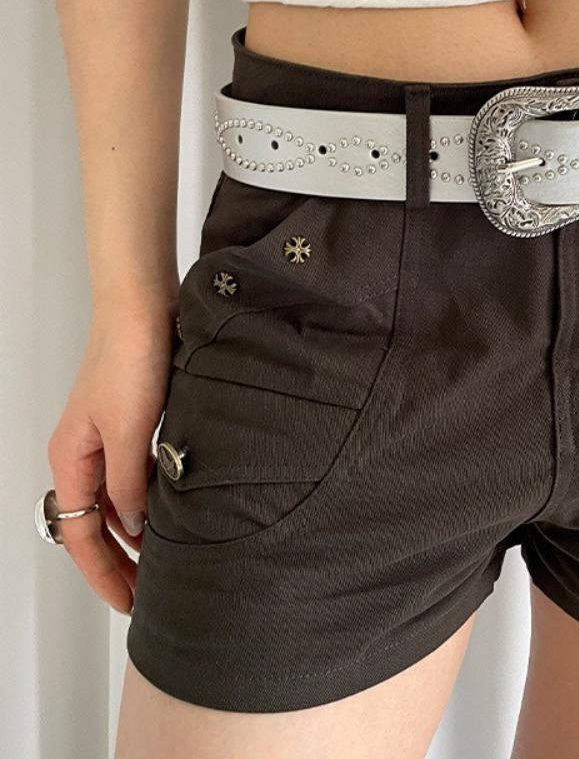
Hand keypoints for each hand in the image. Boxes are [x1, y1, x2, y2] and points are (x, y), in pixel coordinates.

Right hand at [46, 308, 174, 614]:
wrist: (143, 309)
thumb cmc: (130, 359)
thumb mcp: (130, 431)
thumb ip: (131, 484)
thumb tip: (135, 528)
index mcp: (71, 460)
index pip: (80, 535)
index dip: (103, 574)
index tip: (128, 603)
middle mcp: (84, 454)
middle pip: (95, 525)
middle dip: (118, 563)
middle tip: (147, 595)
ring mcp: (107, 439)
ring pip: (116, 503)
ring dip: (136, 534)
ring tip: (163, 563)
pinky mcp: (133, 423)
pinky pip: (133, 477)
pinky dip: (149, 501)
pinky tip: (172, 512)